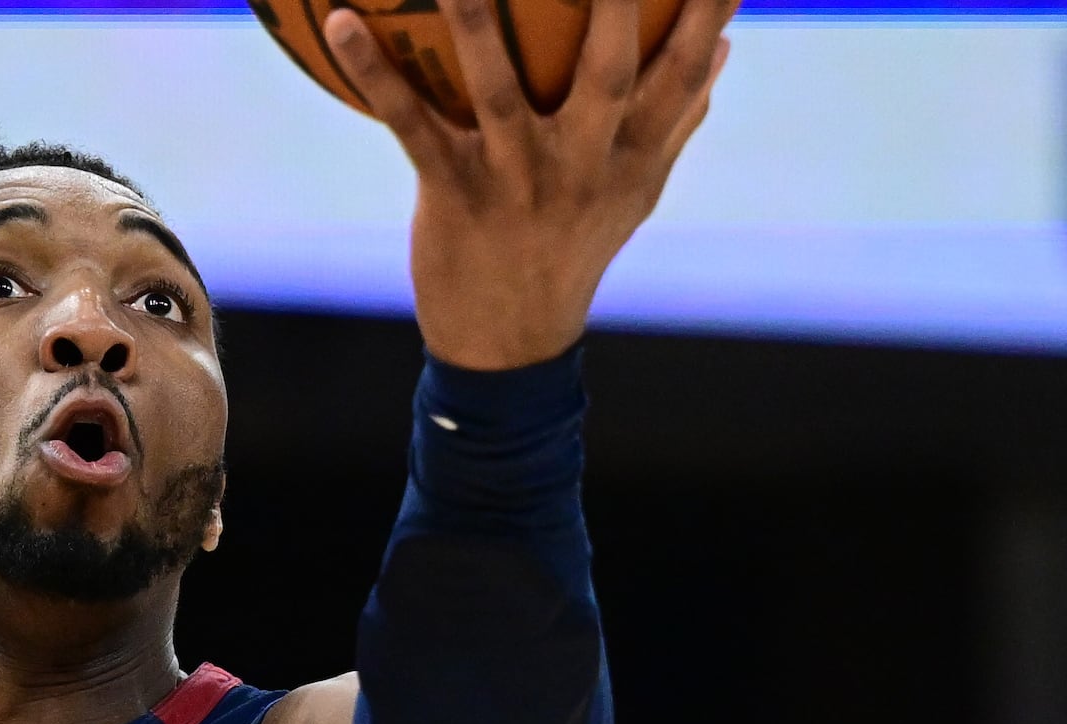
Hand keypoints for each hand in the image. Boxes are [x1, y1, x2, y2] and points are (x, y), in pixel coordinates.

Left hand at [326, 0, 735, 369]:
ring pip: (500, 90)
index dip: (706, 10)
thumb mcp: (635, 192)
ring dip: (476, 21)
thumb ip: (677, 121)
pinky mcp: (455, 196)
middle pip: (610, 72)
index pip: (683, 72)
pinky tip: (344, 21)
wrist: (511, 345)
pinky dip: (376, 75)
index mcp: (631, 157)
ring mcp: (517, 182)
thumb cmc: (574, 249)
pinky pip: (413, 126)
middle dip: (618, 4)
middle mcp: (582, 166)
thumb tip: (723, 49)